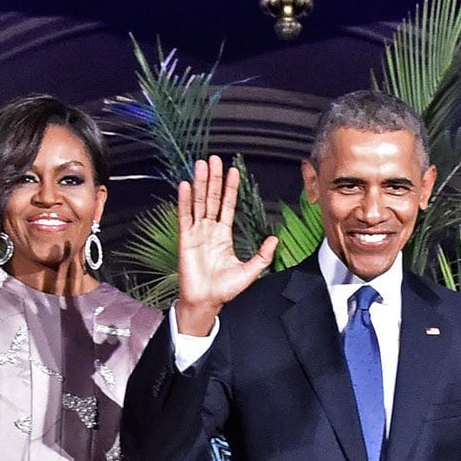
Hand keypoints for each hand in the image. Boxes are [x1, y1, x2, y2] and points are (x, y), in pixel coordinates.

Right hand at [175, 156, 277, 329]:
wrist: (206, 301)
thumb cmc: (224, 289)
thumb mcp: (250, 271)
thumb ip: (263, 255)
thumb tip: (276, 239)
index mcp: (223, 236)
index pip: (227, 205)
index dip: (230, 188)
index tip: (232, 171)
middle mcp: (209, 230)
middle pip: (211, 198)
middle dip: (213, 178)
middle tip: (214, 159)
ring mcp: (197, 233)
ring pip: (198, 202)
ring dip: (199, 183)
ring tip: (200, 165)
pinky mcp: (185, 239)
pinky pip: (185, 216)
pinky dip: (185, 201)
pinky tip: (185, 185)